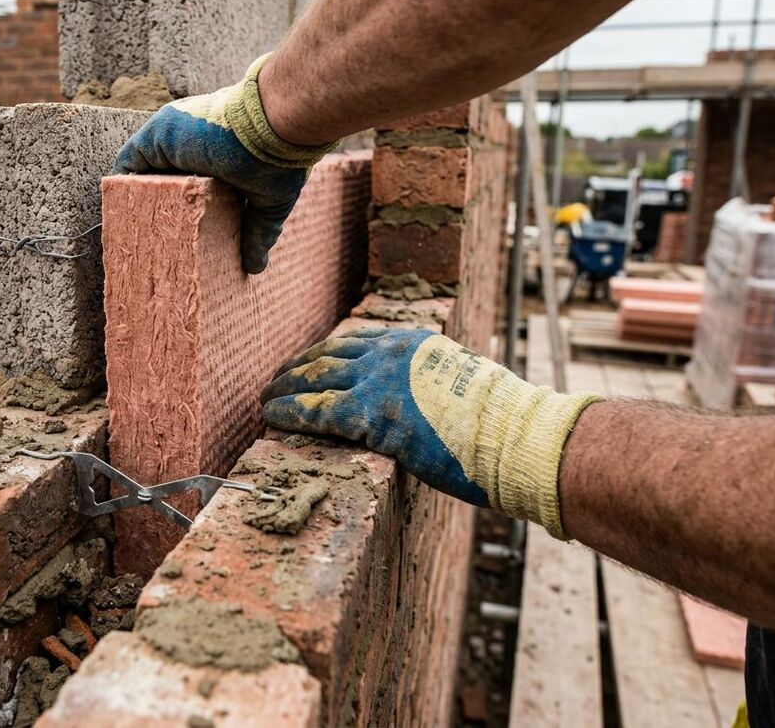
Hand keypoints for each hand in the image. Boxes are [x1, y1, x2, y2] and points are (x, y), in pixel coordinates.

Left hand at [112, 55, 335, 273]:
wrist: (274, 123)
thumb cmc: (278, 158)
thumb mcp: (269, 201)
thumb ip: (258, 231)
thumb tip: (257, 267)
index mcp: (218, 155)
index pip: (190, 182)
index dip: (181, 205)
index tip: (178, 231)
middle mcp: (193, 143)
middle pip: (164, 177)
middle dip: (157, 204)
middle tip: (154, 238)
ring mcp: (174, 138)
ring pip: (145, 170)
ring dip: (137, 197)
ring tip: (134, 231)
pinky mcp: (159, 135)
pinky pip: (130, 162)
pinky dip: (124, 184)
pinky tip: (122, 212)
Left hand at [260, 327, 600, 538]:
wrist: (511, 435)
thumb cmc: (498, 422)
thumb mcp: (460, 384)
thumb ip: (429, 384)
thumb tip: (421, 401)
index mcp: (411, 342)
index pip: (354, 340)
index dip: (326, 353)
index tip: (309, 362)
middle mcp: (387, 353)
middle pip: (327, 355)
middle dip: (297, 368)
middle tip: (275, 380)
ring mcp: (375, 381)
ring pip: (313, 378)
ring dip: (283, 389)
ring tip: (263, 400)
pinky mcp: (367, 414)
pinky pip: (314, 410)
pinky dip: (287, 412)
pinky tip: (269, 417)